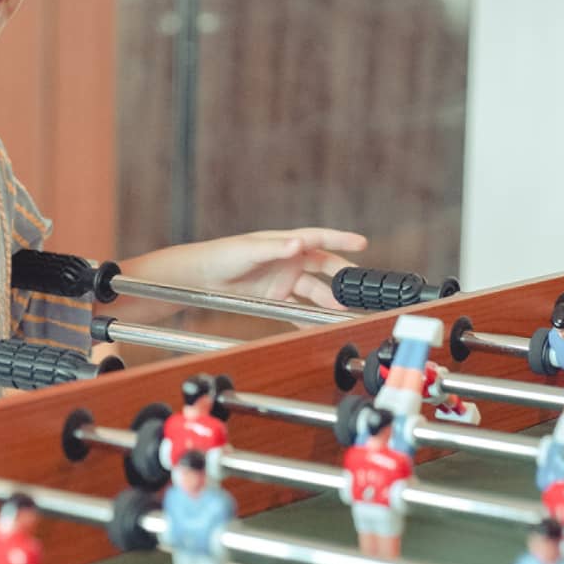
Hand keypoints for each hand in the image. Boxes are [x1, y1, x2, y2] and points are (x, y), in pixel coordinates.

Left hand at [179, 228, 366, 308]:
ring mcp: (284, 278)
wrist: (202, 276)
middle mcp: (289, 259)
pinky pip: (298, 308)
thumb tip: (298, 243)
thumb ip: (275, 247)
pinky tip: (319, 325)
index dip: (341, 239)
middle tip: (356, 286)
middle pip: (323, 266)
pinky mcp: (277, 296)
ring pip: (314, 289)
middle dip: (341, 275)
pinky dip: (309, 317)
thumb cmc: (223, 255)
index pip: (319, 239)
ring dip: (327, 299)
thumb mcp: (249, 250)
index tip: (361, 242)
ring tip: (340, 310)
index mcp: (285, 242)